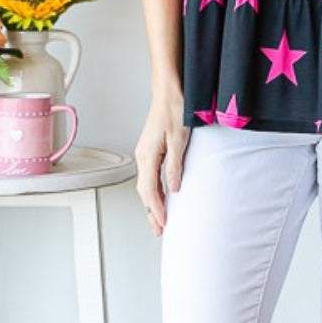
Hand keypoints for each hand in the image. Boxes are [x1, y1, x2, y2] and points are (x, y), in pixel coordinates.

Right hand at [135, 93, 190, 236]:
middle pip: (144, 192)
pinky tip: (160, 196)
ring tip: (159, 219)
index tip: (163, 224)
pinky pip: (148, 176)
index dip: (157, 210)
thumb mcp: (179, 140)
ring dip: (152, 203)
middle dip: (152, 212)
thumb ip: (175, 166)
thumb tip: (175, 188)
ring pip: (145, 185)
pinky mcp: (149, 149)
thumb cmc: (174, 110)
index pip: (150, 191)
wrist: (168, 92)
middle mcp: (142, 156)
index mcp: (147, 156)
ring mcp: (144, 152)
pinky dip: (153, 190)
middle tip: (160, 230)